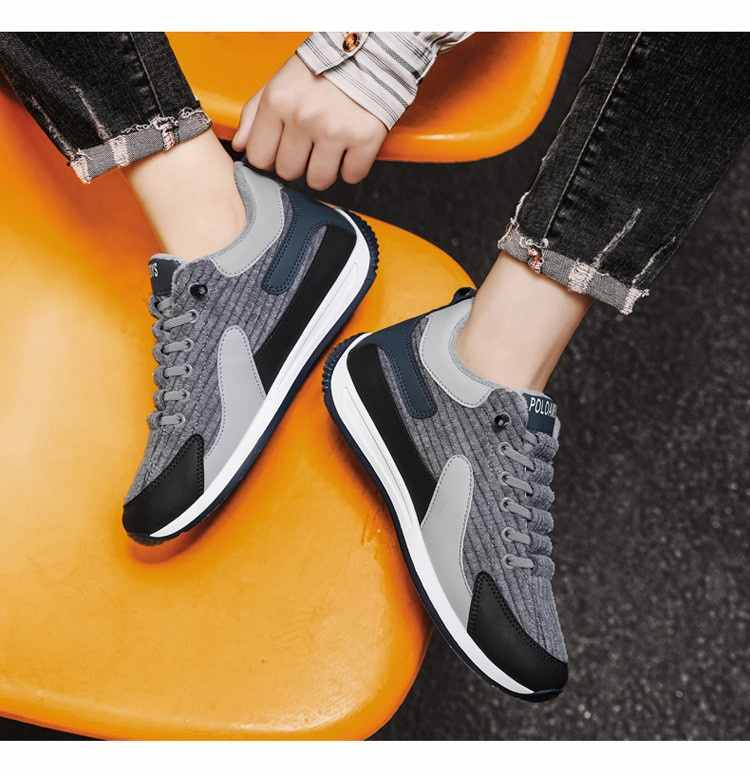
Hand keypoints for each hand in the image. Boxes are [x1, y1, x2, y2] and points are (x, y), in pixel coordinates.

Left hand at [232, 54, 387, 190]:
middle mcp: (303, 117)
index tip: (282, 150)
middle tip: (310, 146)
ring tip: (330, 150)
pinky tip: (351, 149)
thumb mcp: (280, 82)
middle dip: (298, 164)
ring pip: (318, 181)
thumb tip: (241, 145)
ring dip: (324, 171)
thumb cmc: (322, 70)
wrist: (369, 53)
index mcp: (277, 102)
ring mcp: (334, 130)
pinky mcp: (364, 138)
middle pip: (288, 172)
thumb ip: (254, 113)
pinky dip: (352, 168)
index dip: (270, 158)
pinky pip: (351, 176)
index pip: (259, 158)